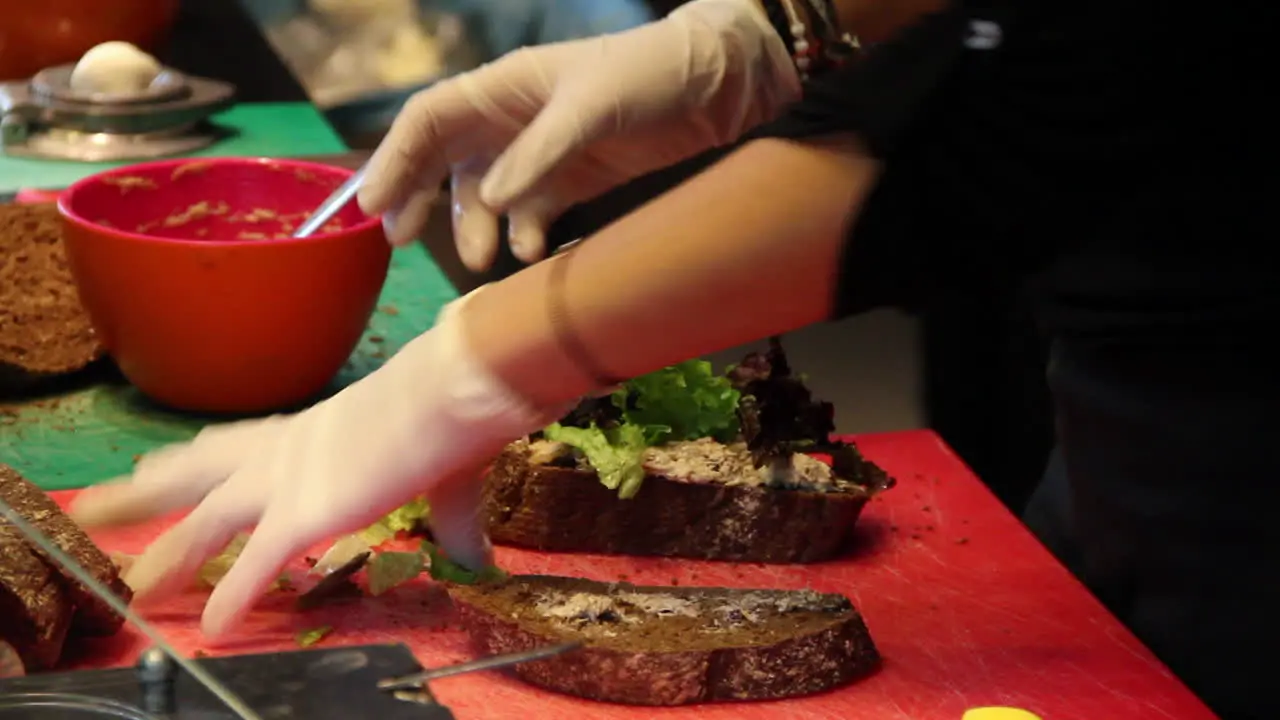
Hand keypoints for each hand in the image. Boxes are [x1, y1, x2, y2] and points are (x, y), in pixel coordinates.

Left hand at [69, 292, 564, 639]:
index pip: (236, 445)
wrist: (448, 394)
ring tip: (133, 590)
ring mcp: (285, 482)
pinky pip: (255, 566)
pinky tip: (214, 630)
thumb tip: (477, 554)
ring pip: (205, 522)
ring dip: (167, 557)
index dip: (196, 458)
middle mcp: (283, 452)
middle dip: (146, 493)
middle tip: (100, 505)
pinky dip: (234, 600)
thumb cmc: (445, 413)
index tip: (158, 464)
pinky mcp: (302, 514)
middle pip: (196, 472)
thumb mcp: (441, 470)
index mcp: (310, 431)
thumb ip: (451, 519)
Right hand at [357, 0, 798, 271]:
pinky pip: (531, 214)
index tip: (373, 205)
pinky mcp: (574, 181)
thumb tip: (491, 204)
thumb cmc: (650, 76)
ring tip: (481, 259)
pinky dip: (524, 236)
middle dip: (418, 197)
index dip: (396, 159)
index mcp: (504, 87)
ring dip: (476, 228)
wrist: (718, 87)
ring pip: (485, 196)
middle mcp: (512, 120)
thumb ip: (540, 154)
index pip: (430, 120)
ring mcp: (541, 154)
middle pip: (444, 159)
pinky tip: (532, 252)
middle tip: (397, 239)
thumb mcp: (592, 106)